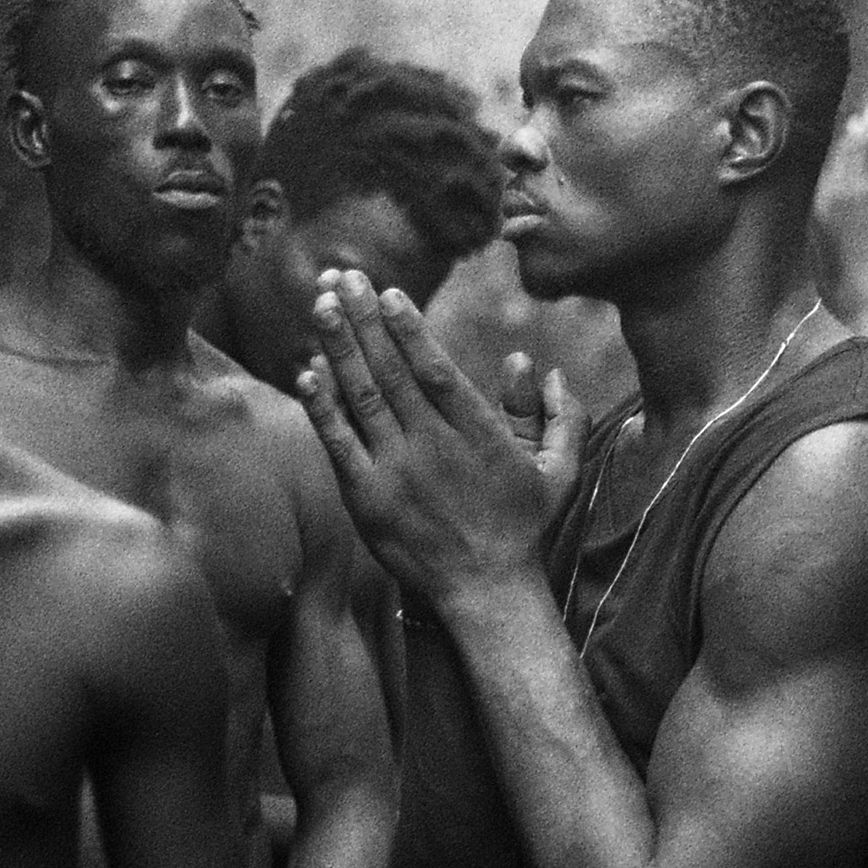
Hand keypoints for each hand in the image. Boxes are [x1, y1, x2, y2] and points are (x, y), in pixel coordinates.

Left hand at [295, 271, 582, 606]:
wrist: (487, 593)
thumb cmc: (525, 529)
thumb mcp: (559, 470)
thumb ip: (558, 416)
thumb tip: (538, 366)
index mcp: (477, 433)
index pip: (434, 367)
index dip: (407, 326)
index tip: (385, 291)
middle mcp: (433, 446)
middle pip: (390, 369)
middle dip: (363, 318)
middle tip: (342, 275)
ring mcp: (396, 472)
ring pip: (361, 397)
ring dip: (337, 347)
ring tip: (320, 304)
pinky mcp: (367, 499)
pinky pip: (338, 443)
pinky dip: (322, 406)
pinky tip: (308, 372)